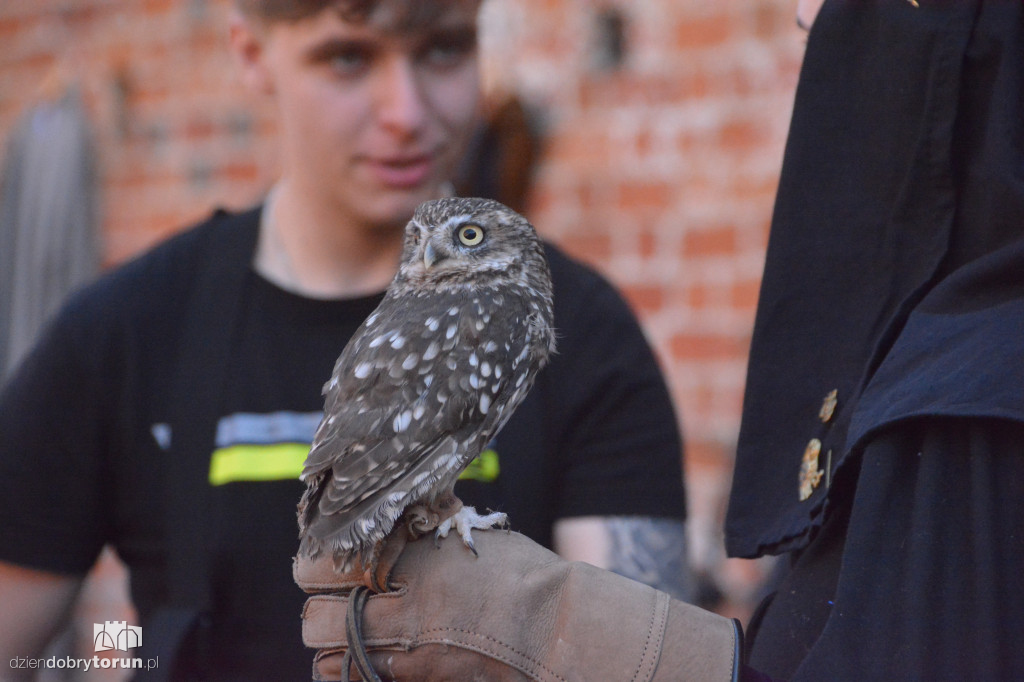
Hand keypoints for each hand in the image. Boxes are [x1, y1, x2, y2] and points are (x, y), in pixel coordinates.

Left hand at [295, 529, 739, 681]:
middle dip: (317, 606)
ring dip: (328, 640)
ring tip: (339, 630)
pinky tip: (352, 658)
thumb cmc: (519, 573)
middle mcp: (406, 601)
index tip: (316, 562)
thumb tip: (392, 517)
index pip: (332, 563)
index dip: (314, 564)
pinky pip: (358, 675)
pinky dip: (345, 669)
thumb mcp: (469, 537)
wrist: (554, 626)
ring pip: (329, 650)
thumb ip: (424, 530)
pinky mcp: (418, 675)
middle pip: (319, 613)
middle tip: (325, 598)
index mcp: (417, 556)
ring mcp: (410, 645)